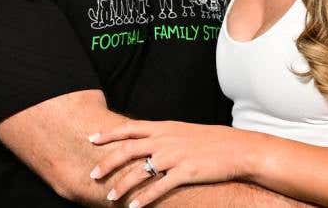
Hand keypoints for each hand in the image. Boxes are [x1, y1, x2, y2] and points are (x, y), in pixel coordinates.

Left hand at [88, 120, 249, 205]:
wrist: (235, 148)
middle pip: (128, 149)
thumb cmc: (209, 141)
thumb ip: (162, 135)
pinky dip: (144, 198)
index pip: (130, 128)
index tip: (92, 139)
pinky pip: (159, 187)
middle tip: (93, 175)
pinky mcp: (185, 173)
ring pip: (139, 171)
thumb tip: (143, 141)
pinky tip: (134, 207)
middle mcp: (165, 140)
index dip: (109, 134)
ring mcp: (174, 156)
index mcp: (163, 127)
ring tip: (110, 197)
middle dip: (107, 163)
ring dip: (122, 185)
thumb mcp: (182, 131)